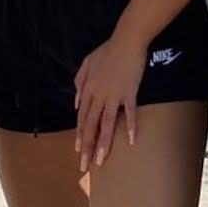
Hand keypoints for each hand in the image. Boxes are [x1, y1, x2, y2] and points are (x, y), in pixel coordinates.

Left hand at [73, 35, 146, 171]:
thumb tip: (76, 103)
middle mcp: (98, 94)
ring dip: (103, 143)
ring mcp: (113, 94)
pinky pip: (129, 112)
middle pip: (91, 124)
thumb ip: (79, 82)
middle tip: (84, 165)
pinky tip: (131, 140)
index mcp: (88, 88)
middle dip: (87, 146)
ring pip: (106, 123)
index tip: (78, 151)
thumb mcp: (87, 62)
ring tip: (100, 160)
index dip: (80, 135)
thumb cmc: (108, 50)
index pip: (82, 116)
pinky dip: (130, 126)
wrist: (126, 40)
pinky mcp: (129, 92)